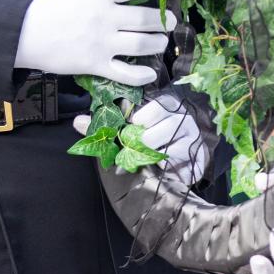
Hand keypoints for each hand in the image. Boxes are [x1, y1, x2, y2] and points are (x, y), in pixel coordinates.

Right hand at [17, 0, 173, 85]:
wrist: (25, 32)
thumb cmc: (51, 9)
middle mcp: (106, 16)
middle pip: (148, 19)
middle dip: (165, 21)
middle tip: (171, 23)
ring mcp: (102, 42)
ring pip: (144, 44)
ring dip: (158, 44)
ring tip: (161, 43)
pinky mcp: (96, 64)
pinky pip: (127, 72)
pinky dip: (144, 74)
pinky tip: (151, 72)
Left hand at [72, 93, 210, 184]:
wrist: (175, 165)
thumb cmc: (148, 143)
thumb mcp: (127, 133)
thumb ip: (106, 128)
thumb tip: (78, 122)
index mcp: (167, 106)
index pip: (159, 105)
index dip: (145, 116)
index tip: (134, 125)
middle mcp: (182, 118)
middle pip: (167, 123)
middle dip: (147, 138)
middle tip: (136, 147)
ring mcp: (191, 137)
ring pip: (173, 144)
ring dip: (154, 153)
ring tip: (143, 159)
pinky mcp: (196, 157)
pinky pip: (180, 159)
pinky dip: (165, 166)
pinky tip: (158, 168)